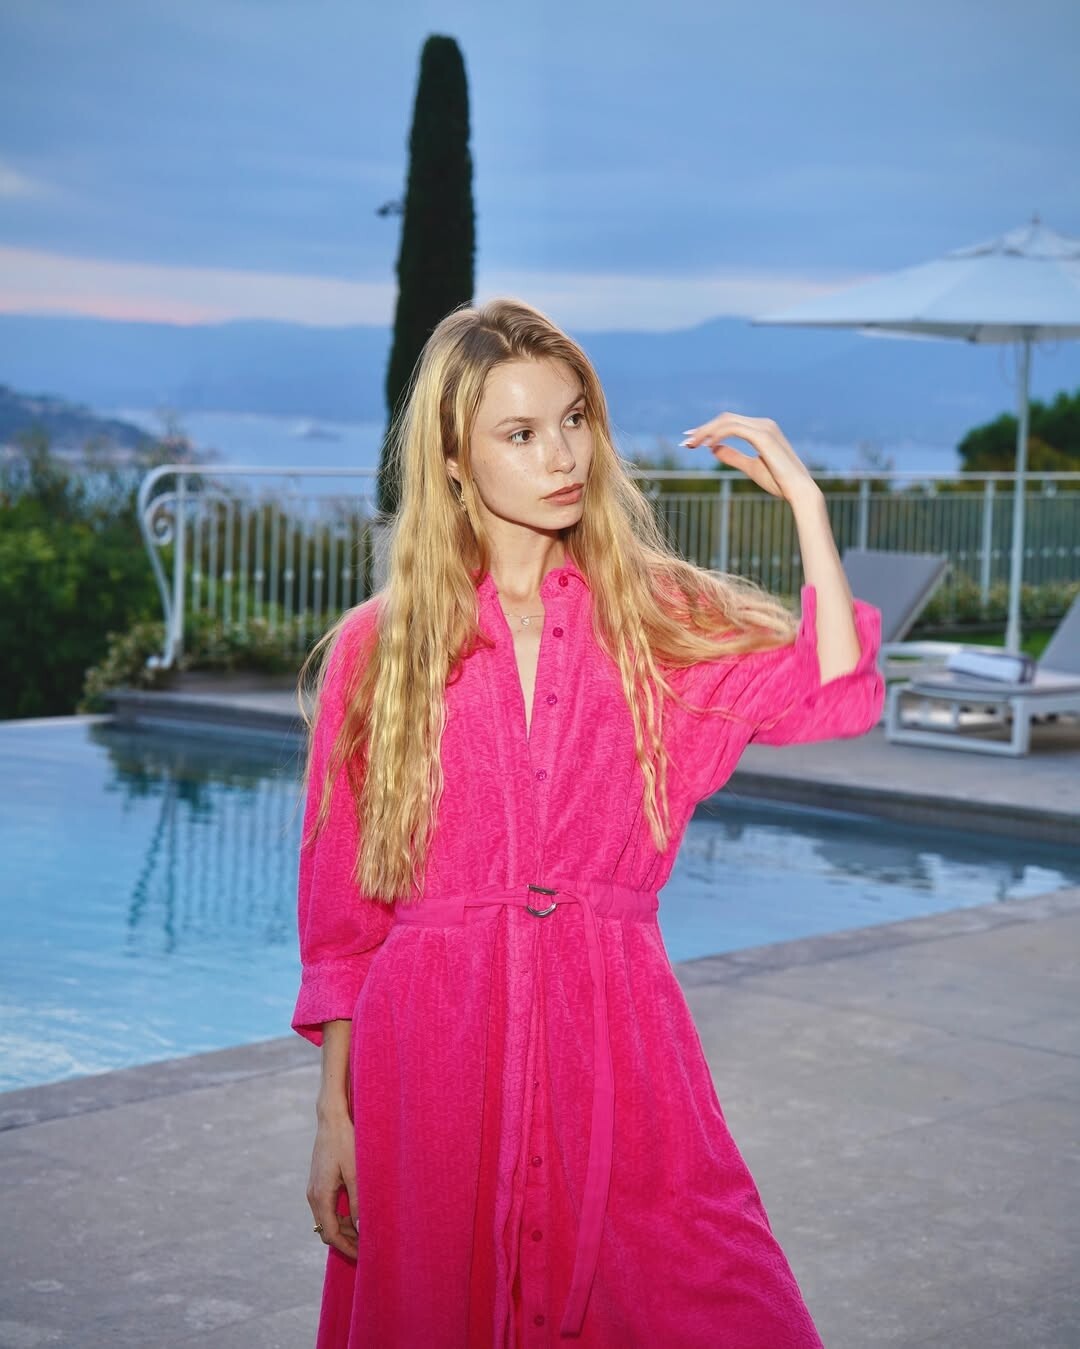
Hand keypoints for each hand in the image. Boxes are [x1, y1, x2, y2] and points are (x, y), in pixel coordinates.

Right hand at [307, 1111, 358, 1260]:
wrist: (332, 1118)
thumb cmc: (346, 1142)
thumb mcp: (356, 1173)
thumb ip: (358, 1202)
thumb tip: (362, 1228)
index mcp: (320, 1197)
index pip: (331, 1235)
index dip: (347, 1248)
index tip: (364, 1256)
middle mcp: (313, 1195)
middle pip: (327, 1230)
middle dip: (347, 1241)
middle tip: (368, 1247)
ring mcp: (314, 1188)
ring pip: (327, 1219)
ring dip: (345, 1228)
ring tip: (366, 1232)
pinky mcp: (318, 1181)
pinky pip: (328, 1207)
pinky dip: (341, 1216)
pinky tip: (357, 1214)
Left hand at [680, 413, 821, 506]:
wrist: (798, 491)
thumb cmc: (779, 482)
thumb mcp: (750, 467)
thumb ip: (733, 456)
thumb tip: (713, 448)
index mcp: (762, 429)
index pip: (730, 423)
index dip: (708, 429)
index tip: (691, 439)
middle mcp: (764, 424)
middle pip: (726, 418)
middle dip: (703, 429)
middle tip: (685, 441)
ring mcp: (764, 428)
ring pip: (727, 421)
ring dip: (706, 431)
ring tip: (691, 444)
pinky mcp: (763, 436)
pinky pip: (733, 429)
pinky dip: (717, 434)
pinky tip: (707, 445)